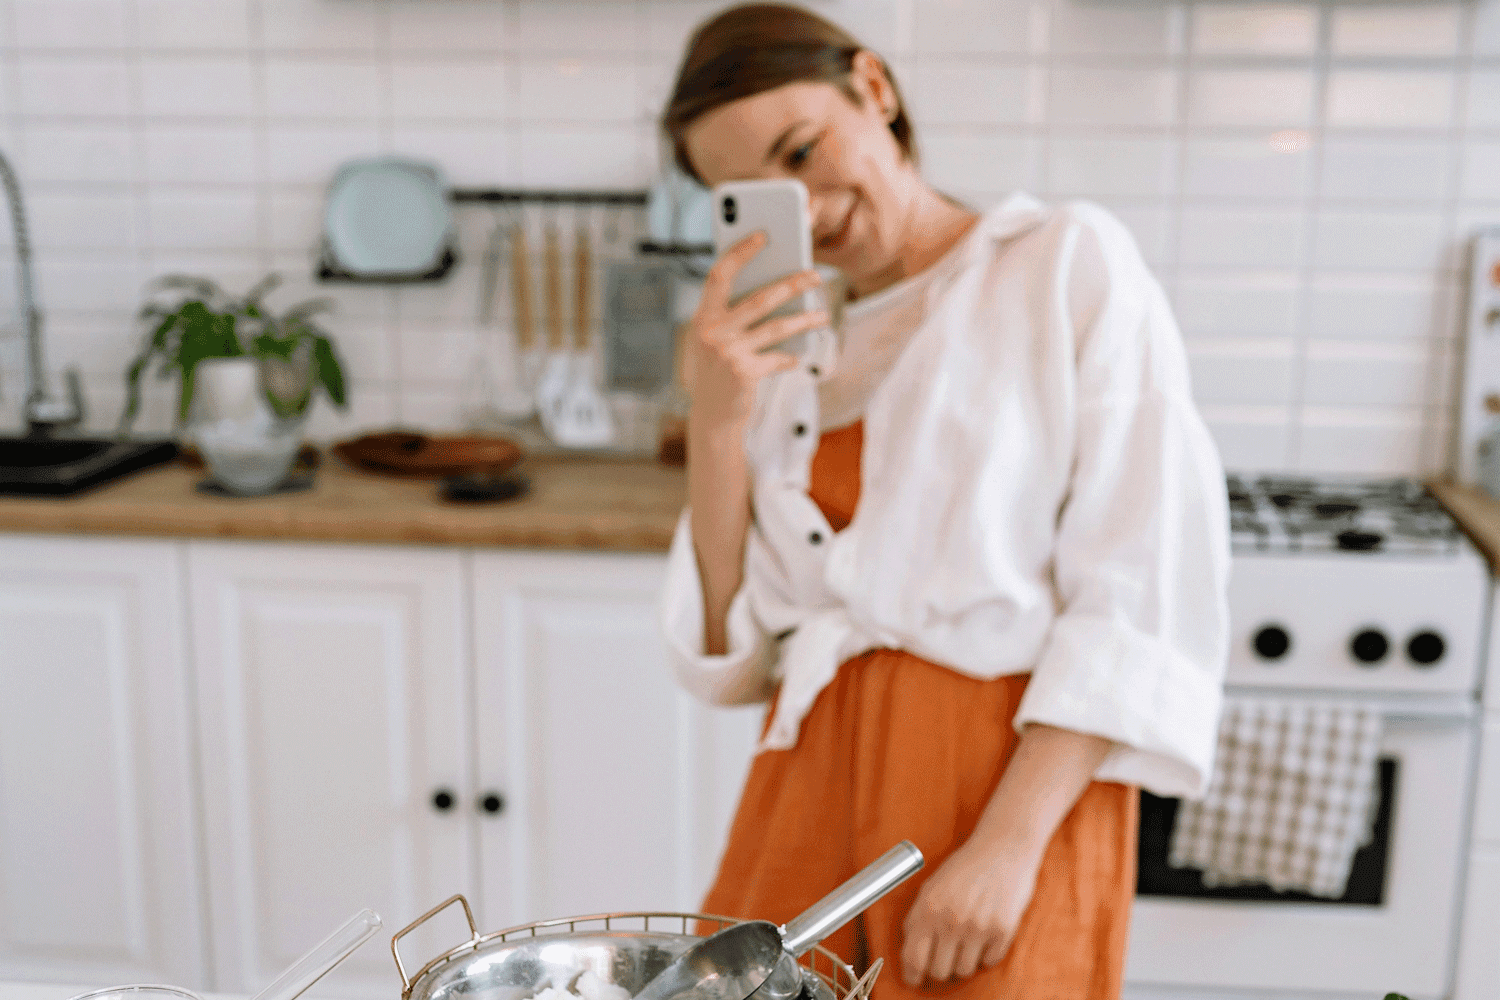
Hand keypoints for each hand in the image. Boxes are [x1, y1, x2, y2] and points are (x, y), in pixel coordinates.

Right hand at [682, 232, 827, 431]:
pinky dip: (790, 358)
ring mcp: (728, 353)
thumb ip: (731, 314)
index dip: (740, 253)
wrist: (711, 416)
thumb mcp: (714, 338)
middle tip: (816, 275)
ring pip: (776, 327)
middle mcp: (712, 332)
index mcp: (702, 317)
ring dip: (804, 319)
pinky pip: (778, 358)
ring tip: (822, 314)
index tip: (762, 235)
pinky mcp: (745, 373)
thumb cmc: (716, 370)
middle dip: (791, 283)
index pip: (719, 275)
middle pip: (759, 298)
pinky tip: (798, 358)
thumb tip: (774, 286)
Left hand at [900, 835, 1045, 986]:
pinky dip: (987, 952)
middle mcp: (951, 920)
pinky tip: (987, 931)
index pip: (913, 958)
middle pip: (939, 971)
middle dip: (941, 967)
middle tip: (947, 955)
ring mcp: (978, 926)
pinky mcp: (1003, 930)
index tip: (916, 979)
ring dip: (965, 959)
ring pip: (964, 970)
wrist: (1003, 847)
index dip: (912, 975)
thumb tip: (909, 951)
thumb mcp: (932, 886)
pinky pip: (989, 961)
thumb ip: (919, 917)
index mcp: (928, 908)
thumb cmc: (966, 867)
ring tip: (968, 938)